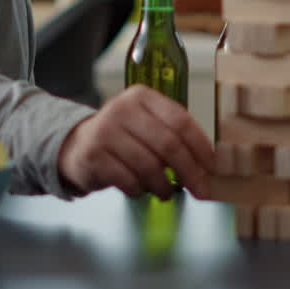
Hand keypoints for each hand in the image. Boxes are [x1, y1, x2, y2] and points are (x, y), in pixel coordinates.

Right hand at [57, 84, 214, 199]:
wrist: (76, 144)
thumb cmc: (122, 137)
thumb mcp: (146, 124)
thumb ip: (173, 134)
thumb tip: (208, 164)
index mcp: (142, 97)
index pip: (180, 120)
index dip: (201, 147)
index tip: (213, 167)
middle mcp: (122, 109)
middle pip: (168, 144)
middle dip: (189, 171)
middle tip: (200, 189)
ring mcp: (105, 131)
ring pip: (149, 166)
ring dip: (164, 185)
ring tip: (167, 192)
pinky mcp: (93, 156)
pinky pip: (128, 180)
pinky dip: (140, 190)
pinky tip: (141, 189)